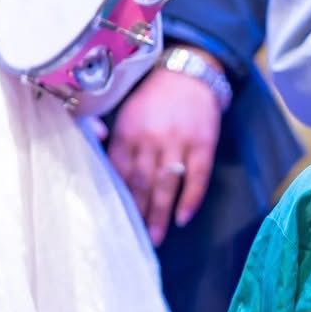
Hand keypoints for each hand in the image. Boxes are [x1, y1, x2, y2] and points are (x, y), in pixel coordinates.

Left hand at [110, 59, 221, 246]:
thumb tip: (107, 175)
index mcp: (127, 132)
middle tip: (136, 240)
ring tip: (157, 237)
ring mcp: (178, 142)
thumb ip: (115, 141)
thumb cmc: (153, 96)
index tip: (116, 221)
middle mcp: (151, 139)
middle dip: (139, 214)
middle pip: (142, 183)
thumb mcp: (125, 112)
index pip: (119, 172)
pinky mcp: (203, 144)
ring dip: (160, 213)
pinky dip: (190, 199)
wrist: (189, 71)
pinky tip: (183, 217)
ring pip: (167, 184)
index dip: (118, 199)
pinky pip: (197, 177)